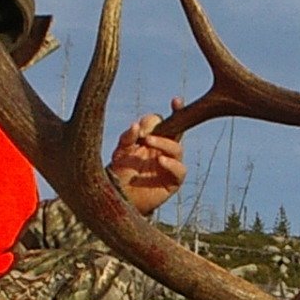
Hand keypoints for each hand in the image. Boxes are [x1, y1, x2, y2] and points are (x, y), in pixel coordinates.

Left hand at [109, 100, 187, 215]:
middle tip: (148, 130)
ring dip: (165, 143)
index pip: (165, 121)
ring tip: (148, 142)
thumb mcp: (120, 152)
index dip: (173, 111)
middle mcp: (164, 149)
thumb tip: (136, 125)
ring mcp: (170, 165)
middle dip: (177, 122)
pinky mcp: (173, 181)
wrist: (119, 197)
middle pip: (178, 132)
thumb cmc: (119, 172)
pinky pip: (180, 170)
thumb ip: (127, 138)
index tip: (176, 101)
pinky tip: (160, 161)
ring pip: (177, 149)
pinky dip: (172, 164)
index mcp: (153, 139)